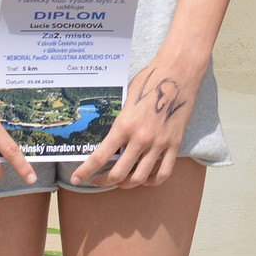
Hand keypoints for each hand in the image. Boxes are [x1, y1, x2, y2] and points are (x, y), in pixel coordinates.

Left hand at [71, 57, 198, 187]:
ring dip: (126, 184)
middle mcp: (141, 138)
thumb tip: (109, 136)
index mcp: (124, 126)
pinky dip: (152, 180)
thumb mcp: (127, 100)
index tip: (76, 179)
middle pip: (118, 174)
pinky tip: (145, 178)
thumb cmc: (151, 80)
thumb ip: (119, 121)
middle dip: (103, 181)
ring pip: (139, 178)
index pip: (100, 157)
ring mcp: (159, 143)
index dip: (85, 172)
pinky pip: (163, 172)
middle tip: (97, 181)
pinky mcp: (175, 143)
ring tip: (120, 181)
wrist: (179, 72)